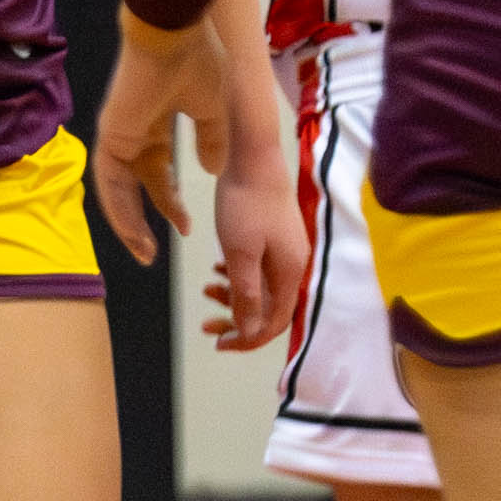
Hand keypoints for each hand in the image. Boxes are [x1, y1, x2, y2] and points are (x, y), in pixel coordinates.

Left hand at [92, 9, 228, 263]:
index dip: (170, 199)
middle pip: (139, 183)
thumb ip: (211, 141)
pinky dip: (119, 210)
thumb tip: (212, 170)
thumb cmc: (197, 62)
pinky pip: (110, 182)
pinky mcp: (110, 134)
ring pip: (119, 190)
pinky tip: (133, 234)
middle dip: (151, 216)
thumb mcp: (214, 110)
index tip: (187, 225)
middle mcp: (136, 130)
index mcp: (158, 122)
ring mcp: (120, 133)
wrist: (173, 34)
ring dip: (130, 223)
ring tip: (144, 254)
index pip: (159, 170)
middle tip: (159, 247)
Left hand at [203, 149, 305, 353]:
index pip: (275, 323)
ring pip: (261, 287)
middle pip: (268, 308)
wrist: (253, 156)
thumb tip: (251, 332)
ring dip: (233, 295)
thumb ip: (247, 295)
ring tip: (206, 289)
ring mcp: (285, 249)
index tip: (219, 343)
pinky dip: (237, 274)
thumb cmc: (245, 204)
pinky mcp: (274, 235)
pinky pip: (259, 267)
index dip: (248, 339)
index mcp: (290, 273)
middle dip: (237, 321)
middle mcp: (294, 265)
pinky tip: (217, 267)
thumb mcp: (240, 254)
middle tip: (207, 325)